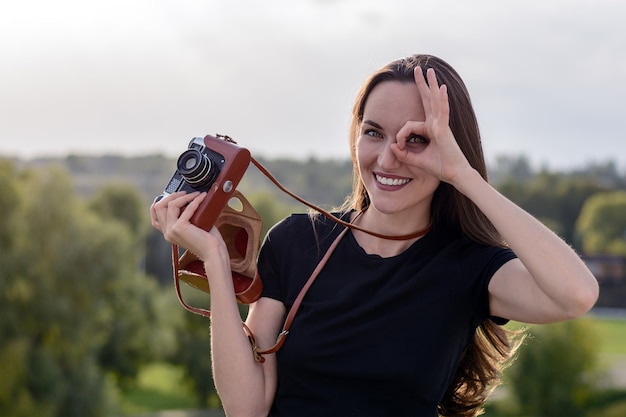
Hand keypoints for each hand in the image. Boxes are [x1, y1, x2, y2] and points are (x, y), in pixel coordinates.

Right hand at [150, 191, 227, 262]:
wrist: (213, 252)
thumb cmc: (207, 240)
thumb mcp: (192, 226)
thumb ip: (186, 216)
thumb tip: (190, 199)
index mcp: (168, 233)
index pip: (154, 215)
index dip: (160, 202)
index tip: (173, 195)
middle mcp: (167, 232)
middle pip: (159, 207)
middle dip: (171, 195)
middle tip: (185, 192)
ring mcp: (172, 230)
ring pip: (170, 205)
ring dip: (184, 196)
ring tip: (195, 194)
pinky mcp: (180, 228)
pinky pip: (186, 208)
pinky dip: (195, 200)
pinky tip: (202, 197)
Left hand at [391, 67, 470, 184]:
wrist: (454, 175)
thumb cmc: (439, 167)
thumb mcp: (416, 160)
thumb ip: (404, 153)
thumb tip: (392, 145)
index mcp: (430, 130)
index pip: (410, 124)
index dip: (401, 134)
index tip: (399, 146)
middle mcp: (436, 124)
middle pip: (427, 100)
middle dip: (421, 84)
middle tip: (417, 69)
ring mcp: (441, 125)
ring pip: (434, 101)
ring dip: (431, 85)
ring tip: (429, 70)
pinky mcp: (444, 130)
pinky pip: (442, 112)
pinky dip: (441, 100)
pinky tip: (441, 88)